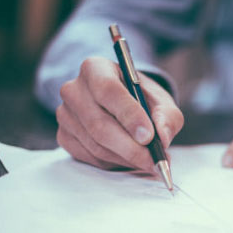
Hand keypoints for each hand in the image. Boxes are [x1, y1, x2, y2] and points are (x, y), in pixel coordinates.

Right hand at [56, 57, 183, 170]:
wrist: (121, 106)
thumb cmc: (141, 99)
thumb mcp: (161, 101)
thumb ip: (167, 116)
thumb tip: (163, 138)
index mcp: (96, 69)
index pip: (108, 90)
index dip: (129, 115)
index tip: (149, 136)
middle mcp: (74, 90)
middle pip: (99, 124)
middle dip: (131, 147)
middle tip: (154, 160)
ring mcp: (65, 115)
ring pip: (96, 145)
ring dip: (126, 158)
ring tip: (148, 161)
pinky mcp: (64, 136)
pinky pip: (90, 157)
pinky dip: (114, 163)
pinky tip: (130, 160)